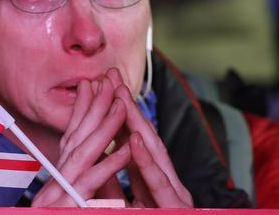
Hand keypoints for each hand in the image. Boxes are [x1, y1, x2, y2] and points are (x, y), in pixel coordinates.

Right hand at [32, 76, 129, 206]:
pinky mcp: (67, 208)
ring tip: (121, 106)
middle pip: (76, 140)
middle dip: (95, 108)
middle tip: (108, 81)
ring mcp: (58, 195)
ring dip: (104, 128)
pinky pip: (90, 183)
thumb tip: (101, 160)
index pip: (70, 138)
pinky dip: (108, 165)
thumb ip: (87, 183)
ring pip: (82, 155)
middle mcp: (54, 184)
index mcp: (58, 181)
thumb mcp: (76, 202)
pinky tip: (126, 150)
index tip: (91, 84)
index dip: (82, 110)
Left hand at [106, 68, 193, 207]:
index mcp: (154, 182)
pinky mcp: (175, 208)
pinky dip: (146, 161)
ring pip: (154, 153)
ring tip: (121, 96)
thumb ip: (119, 184)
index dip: (119, 114)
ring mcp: (174, 196)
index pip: (134, 141)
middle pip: (144, 139)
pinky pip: (158, 183)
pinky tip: (135, 140)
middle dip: (127, 107)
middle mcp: (167, 183)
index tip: (104, 88)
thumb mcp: (134, 203)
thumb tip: (103, 160)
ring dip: (136, 123)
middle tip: (111, 77)